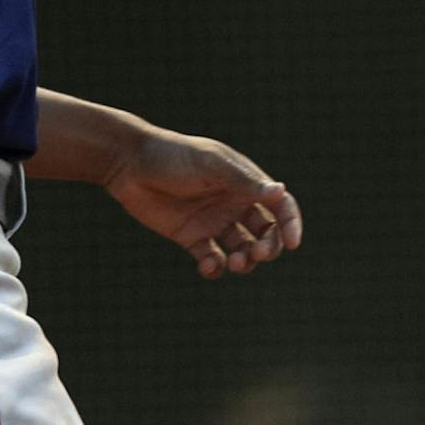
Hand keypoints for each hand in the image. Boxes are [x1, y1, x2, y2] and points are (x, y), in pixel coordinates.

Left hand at [103, 126, 301, 279]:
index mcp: (245, 183)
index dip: (291, 224)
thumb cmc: (174, 156)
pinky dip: (216, 268)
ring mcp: (214, 222)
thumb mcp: (211, 165)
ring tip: (235, 263)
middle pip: (265, 233)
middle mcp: (234, 204)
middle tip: (257, 253)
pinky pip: (213, 259)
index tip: (294, 243)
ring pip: (242, 250)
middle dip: (268, 247)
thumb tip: (279, 192)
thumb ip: (243, 181)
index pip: (279, 206)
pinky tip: (209, 264)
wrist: (131, 164)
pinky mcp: (192, 237)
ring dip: (246, 261)